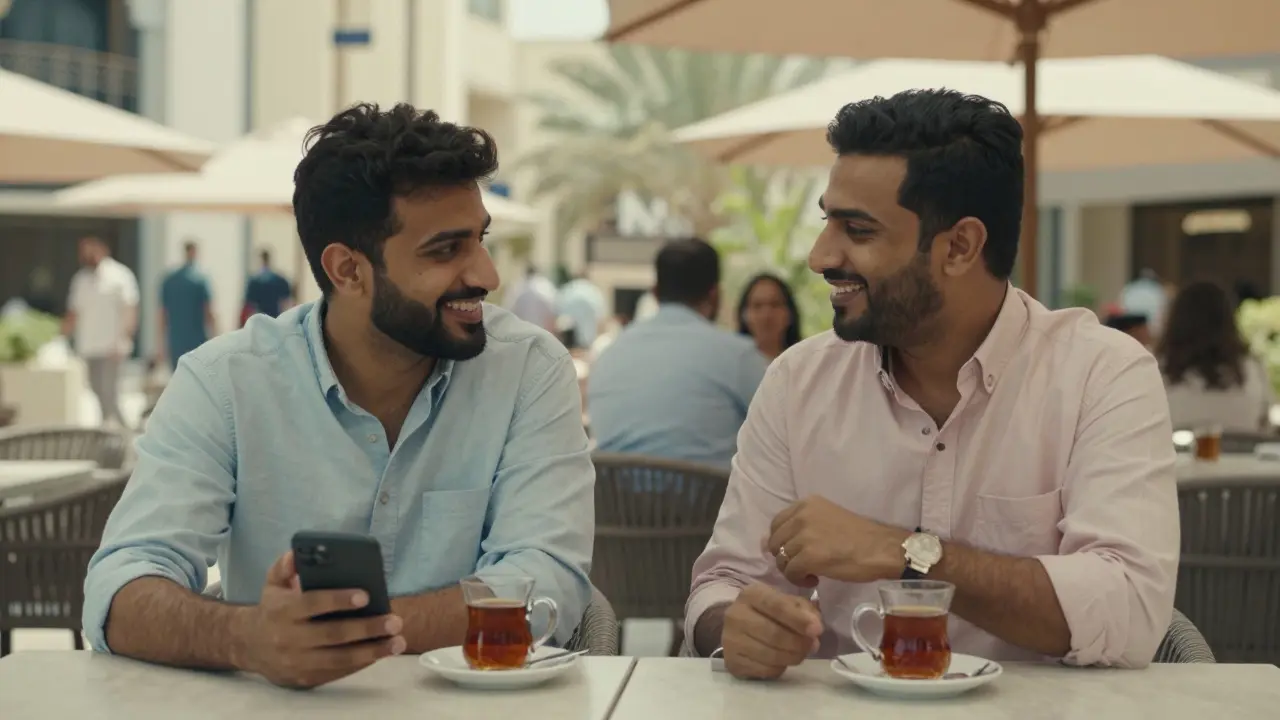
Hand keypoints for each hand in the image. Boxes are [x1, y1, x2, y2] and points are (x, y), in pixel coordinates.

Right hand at [234, 551, 405, 688]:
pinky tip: (381, 652)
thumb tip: (297, 553)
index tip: (366, 595)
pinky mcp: (306, 678)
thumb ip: (285, 567)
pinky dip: (362, 663)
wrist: (250, 646)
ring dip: (372, 651)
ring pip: (339, 659)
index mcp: (283, 611)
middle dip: (367, 628)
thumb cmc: (273, 609)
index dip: (339, 600)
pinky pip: (338, 672)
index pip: (312, 604)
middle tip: (395, 621)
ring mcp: (298, 661)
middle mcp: (289, 638)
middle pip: (333, 635)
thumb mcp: (272, 584)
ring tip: (398, 642)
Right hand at [721, 584, 822, 679]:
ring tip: (801, 653)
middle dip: (799, 643)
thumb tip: (814, 627)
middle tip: (813, 646)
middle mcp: (736, 615)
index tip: (817, 630)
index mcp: (751, 594)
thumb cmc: (769, 612)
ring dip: (793, 657)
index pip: (777, 606)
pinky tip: (783, 661)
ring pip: (770, 655)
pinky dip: (780, 667)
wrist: (740, 627)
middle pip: (774, 634)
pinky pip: (764, 670)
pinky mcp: (732, 662)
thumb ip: (804, 610)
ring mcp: (730, 640)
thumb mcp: (787, 602)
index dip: (799, 620)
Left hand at [766, 497, 905, 585]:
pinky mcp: (809, 556)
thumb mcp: (826, 519)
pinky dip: (799, 580)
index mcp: (805, 504)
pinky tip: (815, 579)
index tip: (794, 552)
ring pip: (781, 559)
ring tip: (812, 573)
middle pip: (774, 542)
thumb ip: (800, 526)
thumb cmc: (858, 536)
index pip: (776, 524)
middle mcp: (801, 516)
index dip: (781, 542)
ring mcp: (804, 536)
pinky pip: (791, 572)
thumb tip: (765, 542)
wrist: (881, 549)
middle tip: (803, 566)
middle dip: (785, 558)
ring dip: (793, 571)